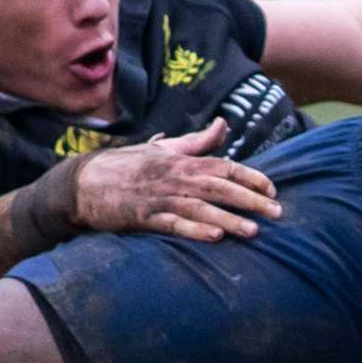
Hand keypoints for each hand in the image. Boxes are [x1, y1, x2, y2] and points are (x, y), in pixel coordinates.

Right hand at [71, 118, 282, 240]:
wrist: (84, 182)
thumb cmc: (128, 165)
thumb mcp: (164, 149)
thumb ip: (197, 141)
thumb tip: (224, 125)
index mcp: (182, 161)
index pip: (225, 166)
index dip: (251, 177)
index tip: (273, 189)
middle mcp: (176, 178)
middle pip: (220, 188)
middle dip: (251, 200)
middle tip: (278, 212)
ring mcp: (160, 198)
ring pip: (202, 208)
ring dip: (230, 220)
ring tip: (254, 231)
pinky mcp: (144, 217)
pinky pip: (174, 225)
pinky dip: (194, 230)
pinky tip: (215, 237)